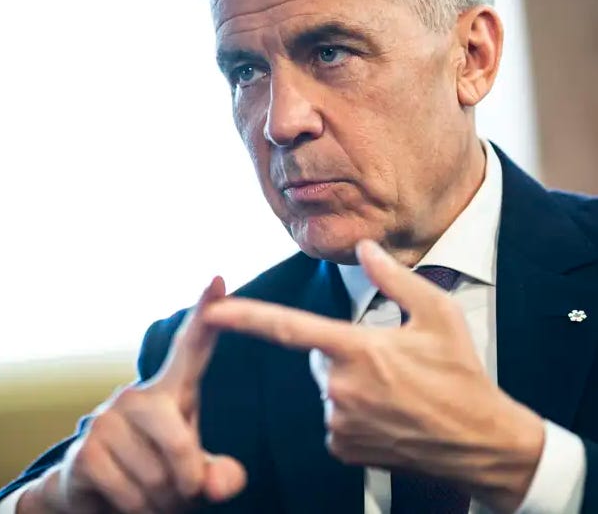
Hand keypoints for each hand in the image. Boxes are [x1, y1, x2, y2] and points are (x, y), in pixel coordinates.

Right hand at [21, 277, 246, 513]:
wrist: (95, 490)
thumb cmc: (157, 466)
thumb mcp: (194, 467)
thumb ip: (218, 473)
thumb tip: (220, 484)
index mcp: (174, 386)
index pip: (194, 344)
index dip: (207, 311)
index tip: (219, 278)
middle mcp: (139, 393)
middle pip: (181, 441)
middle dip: (185, 480)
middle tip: (178, 489)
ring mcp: (109, 417)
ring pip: (157, 475)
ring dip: (161, 499)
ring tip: (150, 491)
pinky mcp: (86, 448)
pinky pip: (131, 493)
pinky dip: (139, 510)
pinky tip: (130, 500)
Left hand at [204, 240, 543, 512]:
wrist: (481, 443)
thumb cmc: (462, 374)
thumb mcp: (437, 313)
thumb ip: (394, 277)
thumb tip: (365, 247)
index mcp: (358, 349)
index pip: (289, 327)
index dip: (246, 316)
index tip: (213, 309)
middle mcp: (340, 387)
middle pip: (316, 355)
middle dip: (340, 350)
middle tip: (387, 359)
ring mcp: (340, 421)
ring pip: (327, 385)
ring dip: (348, 381)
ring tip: (395, 389)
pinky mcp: (343, 446)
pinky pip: (334, 415)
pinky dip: (352, 409)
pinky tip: (387, 412)